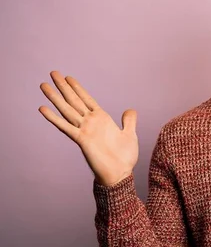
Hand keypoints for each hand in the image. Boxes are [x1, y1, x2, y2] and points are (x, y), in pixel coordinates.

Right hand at [38, 71, 138, 186]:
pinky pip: (65, 127)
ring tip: (44, 85)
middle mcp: (90, 122)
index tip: (68, 77)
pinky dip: (54, 118)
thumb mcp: (130, 134)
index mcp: (102, 119)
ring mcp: (84, 130)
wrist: (120, 173)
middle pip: (74, 100)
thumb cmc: (124, 157)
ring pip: (67, 110)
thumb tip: (130, 110)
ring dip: (55, 97)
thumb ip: (129, 121)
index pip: (87, 99)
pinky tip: (43, 108)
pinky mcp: (81, 140)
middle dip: (63, 87)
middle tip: (52, 73)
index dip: (78, 88)